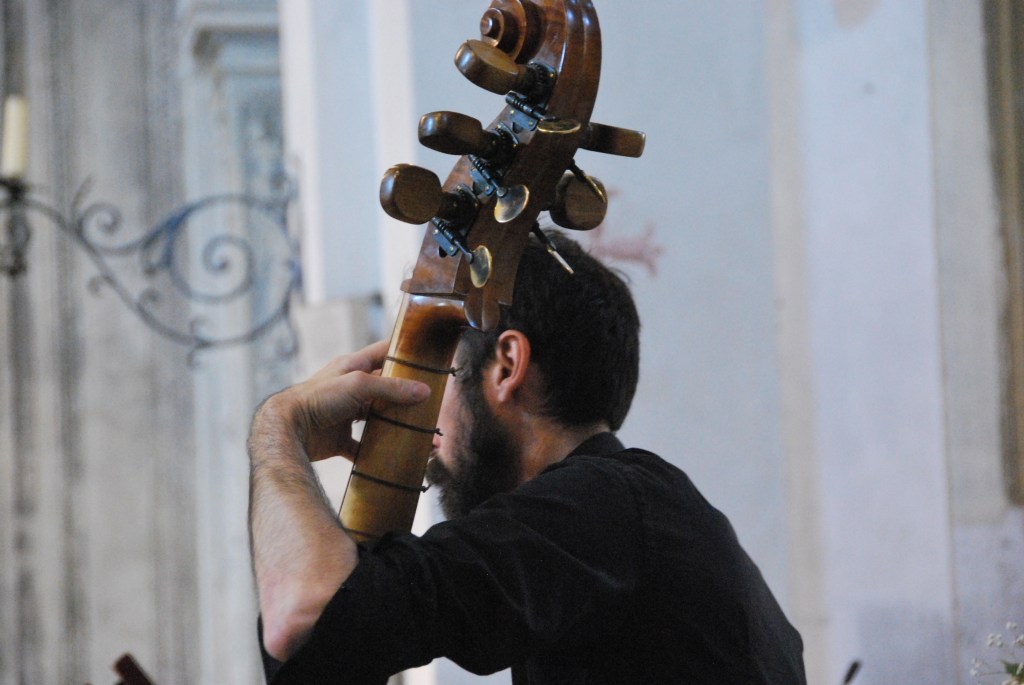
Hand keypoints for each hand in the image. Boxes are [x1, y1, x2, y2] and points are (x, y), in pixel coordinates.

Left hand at [255, 340, 429, 461]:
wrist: (287, 430)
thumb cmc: (317, 398)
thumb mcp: (359, 384)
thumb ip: (391, 387)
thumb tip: (424, 392)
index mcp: (353, 366)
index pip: (384, 352)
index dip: (405, 352)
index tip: (428, 357)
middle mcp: (350, 388)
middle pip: (385, 390)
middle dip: (407, 397)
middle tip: (432, 406)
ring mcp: (344, 415)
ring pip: (377, 419)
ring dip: (397, 427)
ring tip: (421, 437)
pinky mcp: (339, 439)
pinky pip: (362, 447)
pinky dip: (377, 454)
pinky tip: (395, 458)